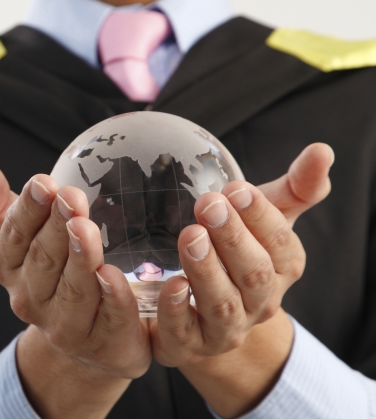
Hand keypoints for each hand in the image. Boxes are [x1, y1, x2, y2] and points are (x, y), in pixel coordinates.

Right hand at [0, 154, 149, 418]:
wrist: (91, 336)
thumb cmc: (58, 272)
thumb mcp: (29, 234)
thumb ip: (1, 201)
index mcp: (10, 269)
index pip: (14, 235)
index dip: (28, 209)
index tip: (44, 182)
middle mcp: (31, 300)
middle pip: (44, 260)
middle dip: (56, 227)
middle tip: (71, 197)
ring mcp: (66, 326)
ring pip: (74, 290)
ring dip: (80, 259)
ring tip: (87, 229)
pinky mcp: (105, 344)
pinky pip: (109, 320)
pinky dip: (112, 299)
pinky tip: (114, 277)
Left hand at [151, 143, 333, 416]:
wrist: (201, 311)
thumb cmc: (235, 250)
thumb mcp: (263, 215)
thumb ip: (295, 186)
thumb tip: (322, 149)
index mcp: (281, 270)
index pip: (281, 245)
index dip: (261, 217)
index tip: (236, 189)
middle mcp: (260, 304)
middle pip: (255, 274)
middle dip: (233, 238)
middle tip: (208, 203)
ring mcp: (225, 329)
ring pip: (223, 304)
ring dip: (207, 270)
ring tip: (190, 236)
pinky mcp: (186, 344)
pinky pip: (183, 332)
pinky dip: (177, 310)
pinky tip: (170, 284)